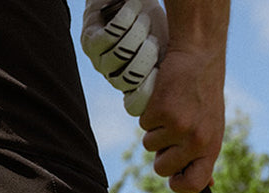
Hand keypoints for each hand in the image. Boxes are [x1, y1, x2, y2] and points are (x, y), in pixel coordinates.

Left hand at [81, 0, 167, 115]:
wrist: (134, 0)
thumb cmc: (154, 24)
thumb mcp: (169, 48)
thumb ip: (172, 69)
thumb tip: (178, 86)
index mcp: (136, 85)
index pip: (135, 106)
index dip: (148, 93)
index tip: (161, 69)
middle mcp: (116, 78)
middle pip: (128, 80)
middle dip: (147, 54)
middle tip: (153, 36)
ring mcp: (100, 62)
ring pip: (120, 54)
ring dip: (137, 31)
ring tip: (144, 17)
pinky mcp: (90, 42)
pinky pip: (109, 35)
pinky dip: (126, 18)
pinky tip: (134, 8)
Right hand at [139, 43, 225, 192]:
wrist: (199, 56)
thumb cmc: (204, 96)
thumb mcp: (212, 128)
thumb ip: (205, 156)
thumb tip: (207, 185)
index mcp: (211, 147)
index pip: (194, 184)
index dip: (178, 185)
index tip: (173, 177)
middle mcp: (196, 140)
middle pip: (162, 169)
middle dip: (160, 154)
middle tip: (170, 131)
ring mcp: (178, 126)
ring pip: (149, 146)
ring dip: (154, 130)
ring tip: (171, 109)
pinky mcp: (161, 111)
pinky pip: (143, 125)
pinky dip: (149, 113)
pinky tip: (164, 99)